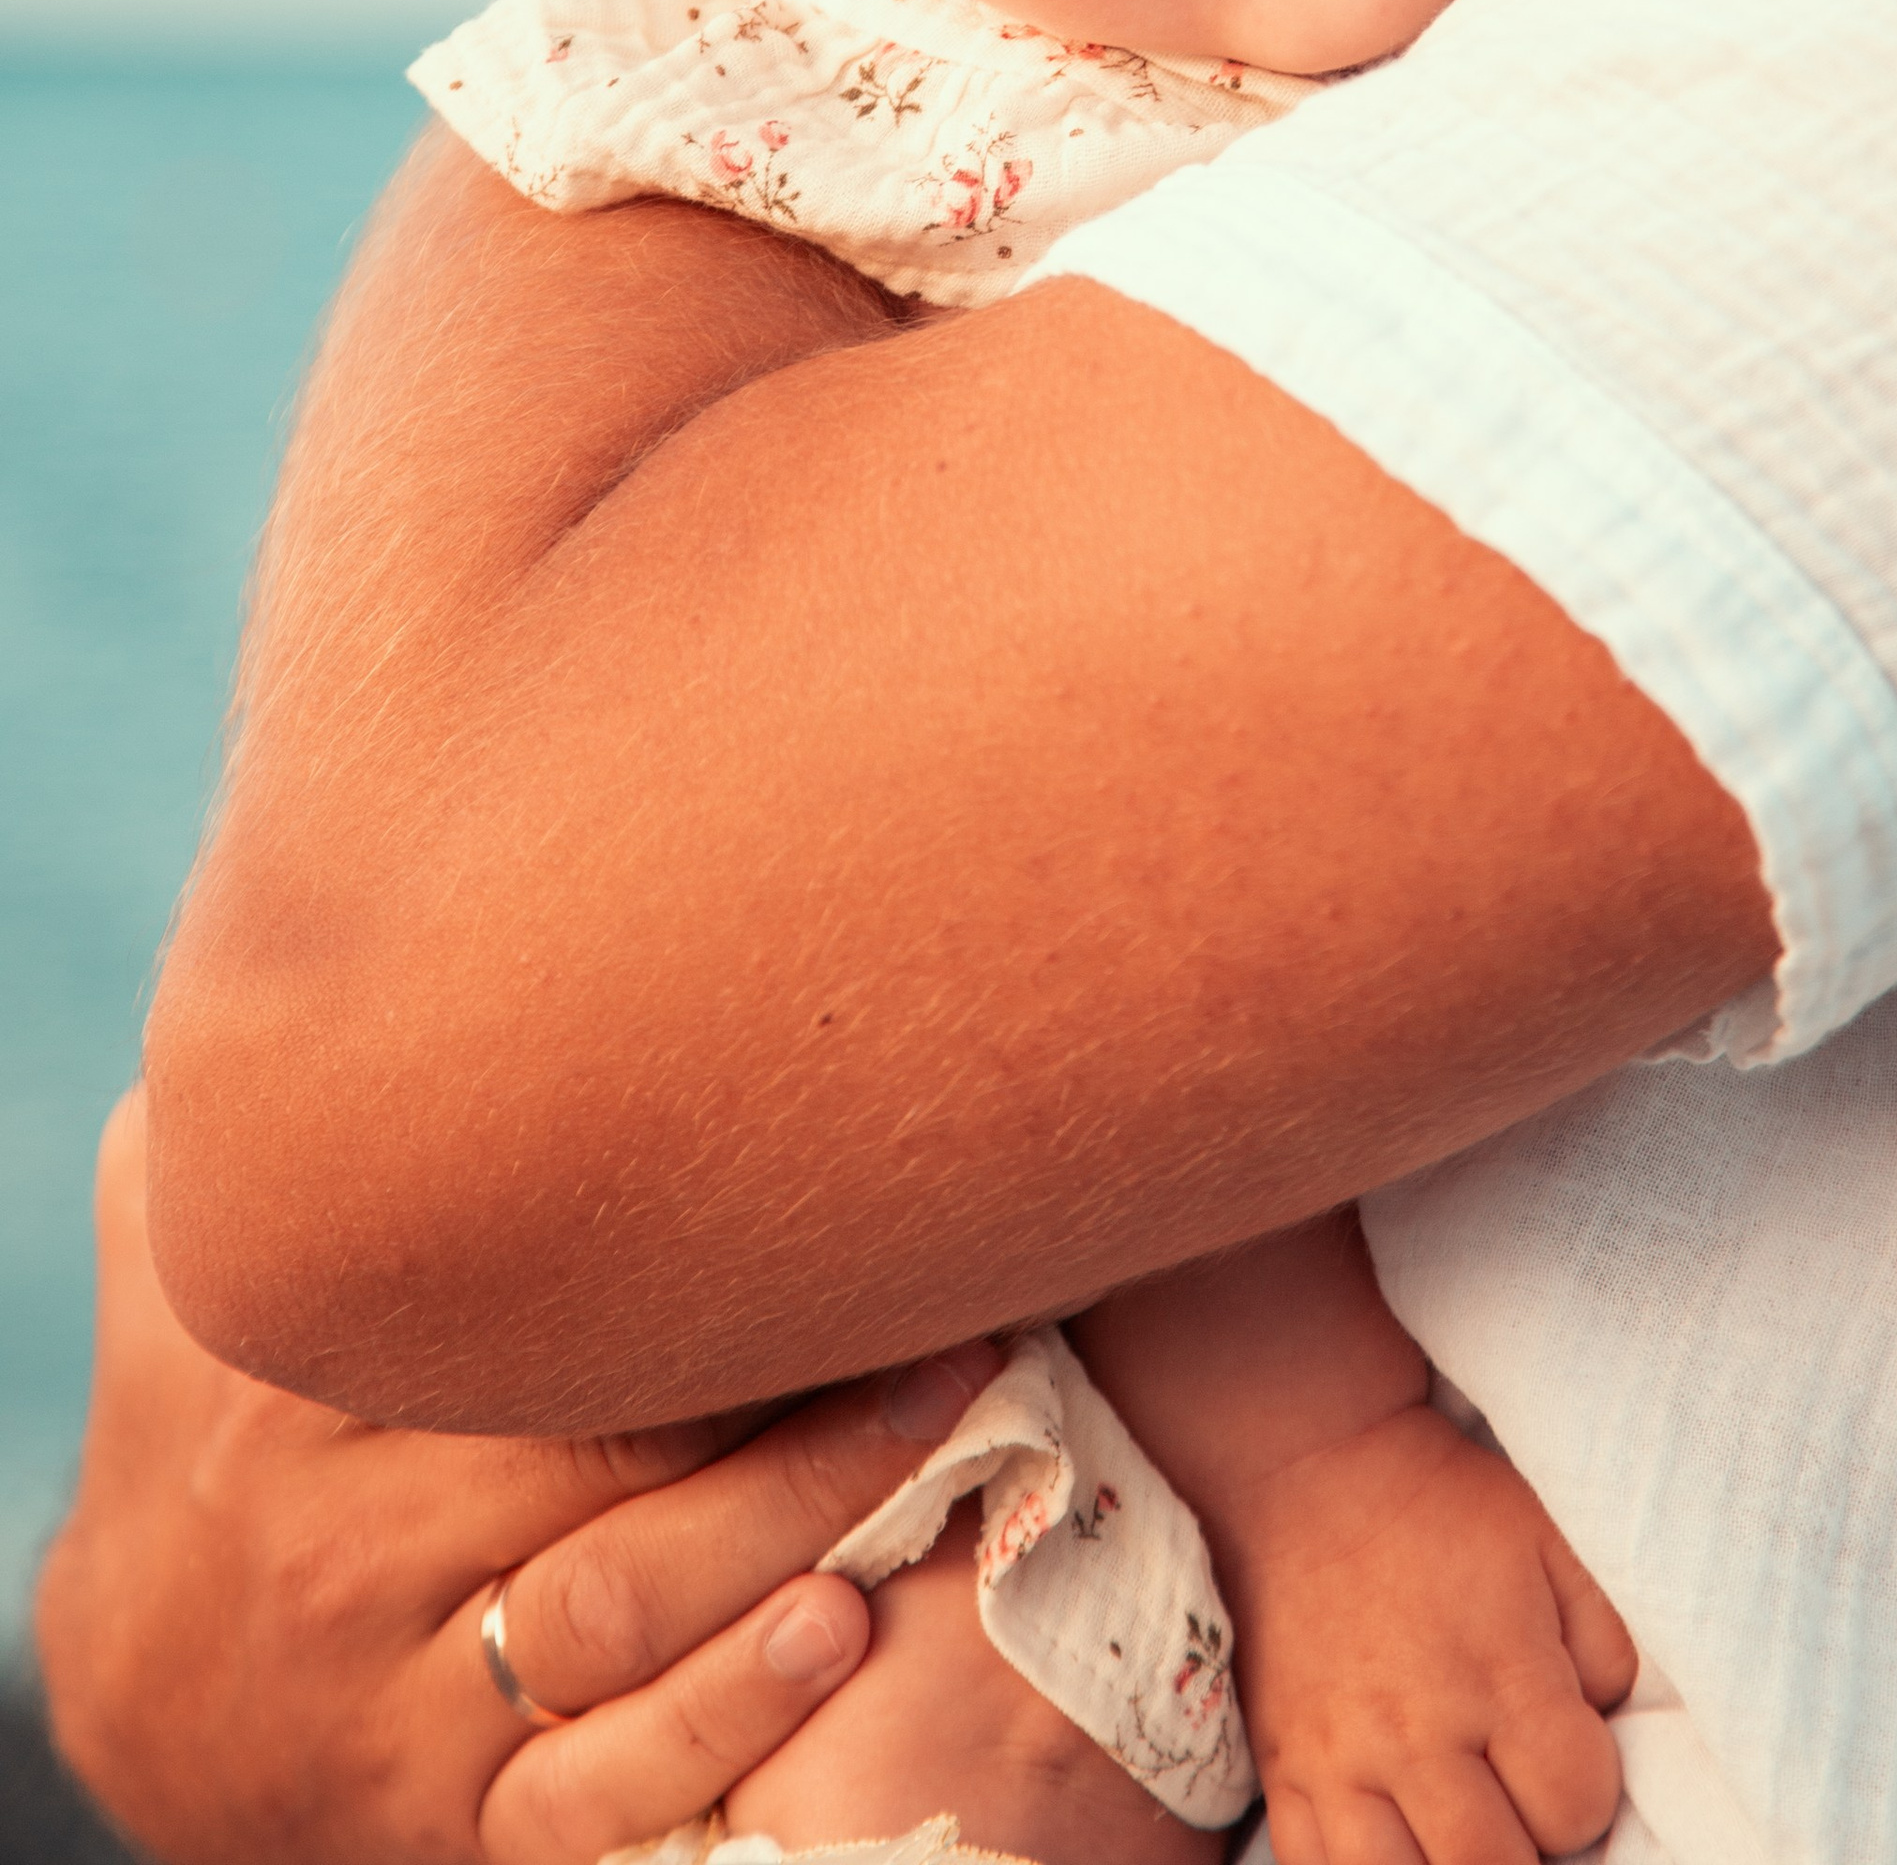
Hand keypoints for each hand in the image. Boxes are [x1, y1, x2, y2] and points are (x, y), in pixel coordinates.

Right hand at [35, 1096, 999, 1864]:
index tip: (844, 1145)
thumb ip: (256, 1123)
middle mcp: (348, 1533)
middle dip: (803, 1363)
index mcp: (302, 1378)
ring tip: (958, 1415)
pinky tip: (835, 1628)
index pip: (522, 1292)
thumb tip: (305, 906)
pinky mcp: (450, 1824)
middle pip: (606, 1434)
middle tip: (969, 1276)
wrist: (145, 1693)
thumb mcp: (196, 1265)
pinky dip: (724, 1717)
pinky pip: (598, 1788)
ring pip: (628, 1601)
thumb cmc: (218, 1427)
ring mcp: (404, 1692)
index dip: (698, 1226)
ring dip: (809, 1509)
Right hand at [1221, 1404, 1635, 1864]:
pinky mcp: (1283, 1773)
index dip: (1587, 1793)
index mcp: (1497, 1669)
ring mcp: (1340, 1761)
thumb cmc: (1442, 1507)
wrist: (1309, 1471)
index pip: (1575, 1804)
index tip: (1567, 1757)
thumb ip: (1605, 1645)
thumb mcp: (1550, 1542)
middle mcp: (1416, 1730)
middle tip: (1515, 1805)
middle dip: (1522, 1852)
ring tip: (1456, 1830)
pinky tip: (1396, 1844)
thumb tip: (1609, 1729)